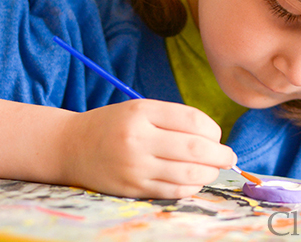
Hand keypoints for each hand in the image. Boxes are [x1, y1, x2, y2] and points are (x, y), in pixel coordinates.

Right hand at [61, 99, 236, 198]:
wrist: (70, 147)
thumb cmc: (114, 125)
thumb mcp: (140, 109)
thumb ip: (174, 119)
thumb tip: (214, 137)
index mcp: (142, 112)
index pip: (192, 120)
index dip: (213, 130)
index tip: (218, 135)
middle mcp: (137, 139)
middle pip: (194, 148)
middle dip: (219, 155)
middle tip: (229, 156)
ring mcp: (134, 166)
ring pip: (187, 173)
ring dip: (209, 173)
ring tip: (214, 170)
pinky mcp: (131, 189)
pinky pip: (172, 191)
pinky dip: (190, 187)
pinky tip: (194, 181)